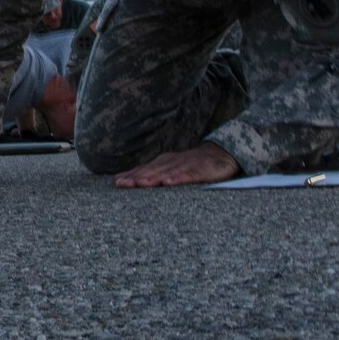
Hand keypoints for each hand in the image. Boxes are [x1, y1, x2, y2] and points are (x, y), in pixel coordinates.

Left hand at [113, 142, 239, 188]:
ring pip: (167, 172)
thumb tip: (121, 178)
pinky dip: (178, 178)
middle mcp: (172, 162)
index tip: (117, 183)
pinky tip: (169, 182)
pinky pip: (188, 174)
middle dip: (137, 177)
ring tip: (141, 184)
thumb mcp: (169, 168)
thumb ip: (148, 173)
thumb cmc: (190, 165)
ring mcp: (186, 165)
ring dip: (153, 177)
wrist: (221, 155)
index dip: (131, 175)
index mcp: (163, 163)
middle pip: (152, 171)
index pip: (144, 169)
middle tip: (123, 184)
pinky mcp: (200, 170)